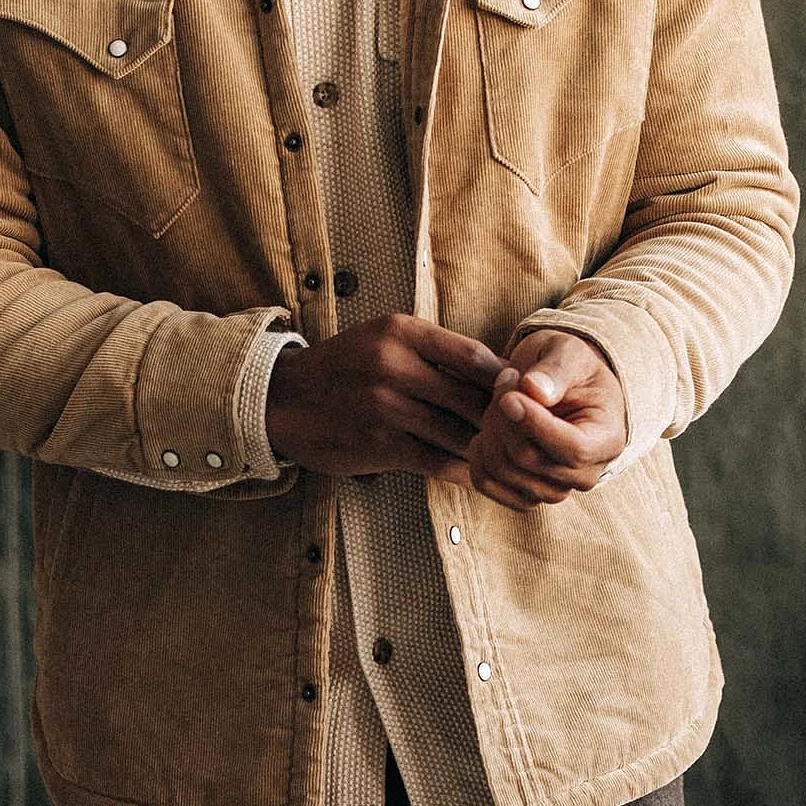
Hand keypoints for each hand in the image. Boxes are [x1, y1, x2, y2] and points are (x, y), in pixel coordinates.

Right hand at [265, 313, 509, 479]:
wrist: (283, 400)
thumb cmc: (344, 368)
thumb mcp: (383, 339)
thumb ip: (432, 351)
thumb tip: (496, 373)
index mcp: (401, 332)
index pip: (473, 355)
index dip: (503, 379)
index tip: (519, 394)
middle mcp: (394, 365)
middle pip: (470, 396)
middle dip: (500, 418)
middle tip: (522, 431)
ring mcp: (385, 407)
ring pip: (457, 432)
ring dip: (485, 448)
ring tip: (506, 456)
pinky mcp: (379, 444)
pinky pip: (436, 461)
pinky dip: (462, 469)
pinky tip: (477, 473)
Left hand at [464, 332, 626, 510]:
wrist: (560, 389)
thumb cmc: (569, 369)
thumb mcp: (569, 353)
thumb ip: (555, 370)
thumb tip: (534, 389)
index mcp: (607, 440)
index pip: (573, 449)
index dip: (534, 425)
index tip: (509, 396)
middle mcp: (585, 475)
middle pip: (528, 458)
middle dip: (504, 414)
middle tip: (506, 379)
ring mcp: (554, 490)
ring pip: (503, 470)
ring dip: (490, 428)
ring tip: (501, 399)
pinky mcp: (524, 495)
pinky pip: (486, 482)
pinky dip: (477, 453)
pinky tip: (489, 428)